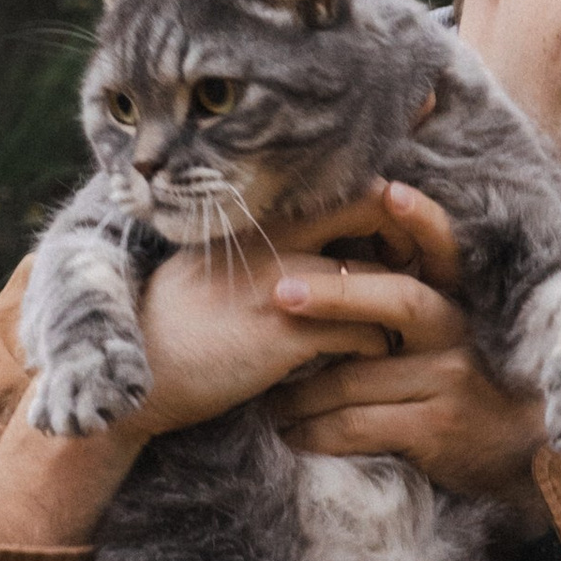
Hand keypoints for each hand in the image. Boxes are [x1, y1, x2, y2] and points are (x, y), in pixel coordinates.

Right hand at [0, 194, 397, 558]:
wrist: (135, 378)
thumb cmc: (175, 329)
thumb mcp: (216, 270)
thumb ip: (267, 251)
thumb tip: (318, 253)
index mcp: (260, 219)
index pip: (344, 182)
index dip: (389, 197)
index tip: (408, 225)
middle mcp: (275, 238)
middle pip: (376, 205)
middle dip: (413, 238)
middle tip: (425, 271)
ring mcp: (283, 283)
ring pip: (381, 279)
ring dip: (404, 306)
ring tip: (408, 326)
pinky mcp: (286, 333)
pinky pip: (366, 333)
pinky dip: (380, 348)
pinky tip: (371, 361)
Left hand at [275, 182, 550, 525]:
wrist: (520, 456)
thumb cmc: (467, 389)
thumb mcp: (451, 338)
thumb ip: (407, 305)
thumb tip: (336, 263)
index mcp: (457, 302)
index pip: (444, 249)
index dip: (421, 219)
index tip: (388, 191)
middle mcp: (458, 332)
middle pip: (396, 299)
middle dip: (333, 293)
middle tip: (278, 292)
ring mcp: (449, 380)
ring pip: (355, 377)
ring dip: (300, 393)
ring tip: (267, 399)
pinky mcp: (434, 427)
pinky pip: (356, 425)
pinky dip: (315, 432)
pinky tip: (293, 434)